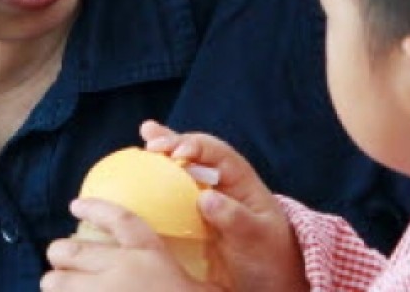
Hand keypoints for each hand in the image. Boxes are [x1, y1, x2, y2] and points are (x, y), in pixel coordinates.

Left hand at [41, 198, 219, 291]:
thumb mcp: (209, 288)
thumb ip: (190, 274)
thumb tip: (179, 272)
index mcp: (151, 256)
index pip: (120, 221)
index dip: (95, 209)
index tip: (75, 204)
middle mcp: (120, 271)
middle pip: (72, 251)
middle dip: (59, 252)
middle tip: (57, 256)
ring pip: (57, 283)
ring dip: (54, 284)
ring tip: (55, 285)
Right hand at [141, 121, 308, 291]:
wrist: (268, 279)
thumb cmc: (269, 254)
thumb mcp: (257, 237)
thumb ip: (235, 218)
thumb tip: (206, 198)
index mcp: (240, 179)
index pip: (216, 153)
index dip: (196, 147)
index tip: (178, 153)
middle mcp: (220, 181)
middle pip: (195, 152)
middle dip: (173, 141)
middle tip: (150, 140)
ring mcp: (205, 196)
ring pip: (182, 167)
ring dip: (163, 150)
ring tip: (145, 133)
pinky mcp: (192, 214)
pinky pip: (173, 192)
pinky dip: (157, 178)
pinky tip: (140, 169)